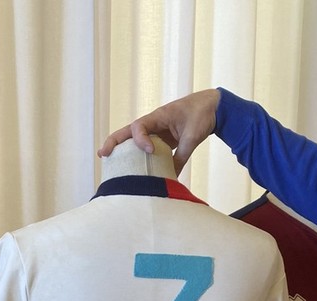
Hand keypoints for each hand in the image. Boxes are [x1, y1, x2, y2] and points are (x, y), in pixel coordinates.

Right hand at [98, 89, 219, 174]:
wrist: (212, 107)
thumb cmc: (202, 115)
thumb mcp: (193, 137)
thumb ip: (181, 156)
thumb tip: (172, 178)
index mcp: (159, 116)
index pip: (139, 127)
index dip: (140, 140)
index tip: (150, 151)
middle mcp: (154, 123)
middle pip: (128, 132)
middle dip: (114, 142)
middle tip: (103, 155)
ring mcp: (157, 131)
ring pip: (134, 140)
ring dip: (122, 150)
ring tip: (109, 162)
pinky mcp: (162, 139)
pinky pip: (146, 148)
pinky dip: (138, 156)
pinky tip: (133, 168)